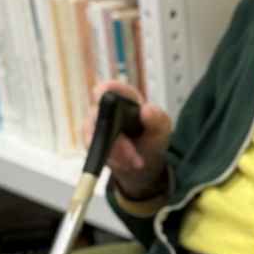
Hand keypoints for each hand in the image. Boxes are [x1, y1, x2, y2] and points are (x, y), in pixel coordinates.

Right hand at [88, 79, 172, 200]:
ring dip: (116, 152)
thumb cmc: (153, 138)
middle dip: (116, 138)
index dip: (106, 88)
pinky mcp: (92, 141)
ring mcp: (97, 125)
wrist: (146, 163)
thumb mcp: (161, 129)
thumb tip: (146, 109)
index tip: (102, 93)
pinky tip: (127, 165)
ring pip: (95, 135)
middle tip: (132, 155)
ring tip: (136, 162)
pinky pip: (95, 150)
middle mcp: (108, 109)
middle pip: (100, 115)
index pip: (114, 89)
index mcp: (127, 99)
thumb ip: (157, 119)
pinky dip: (112, 159)